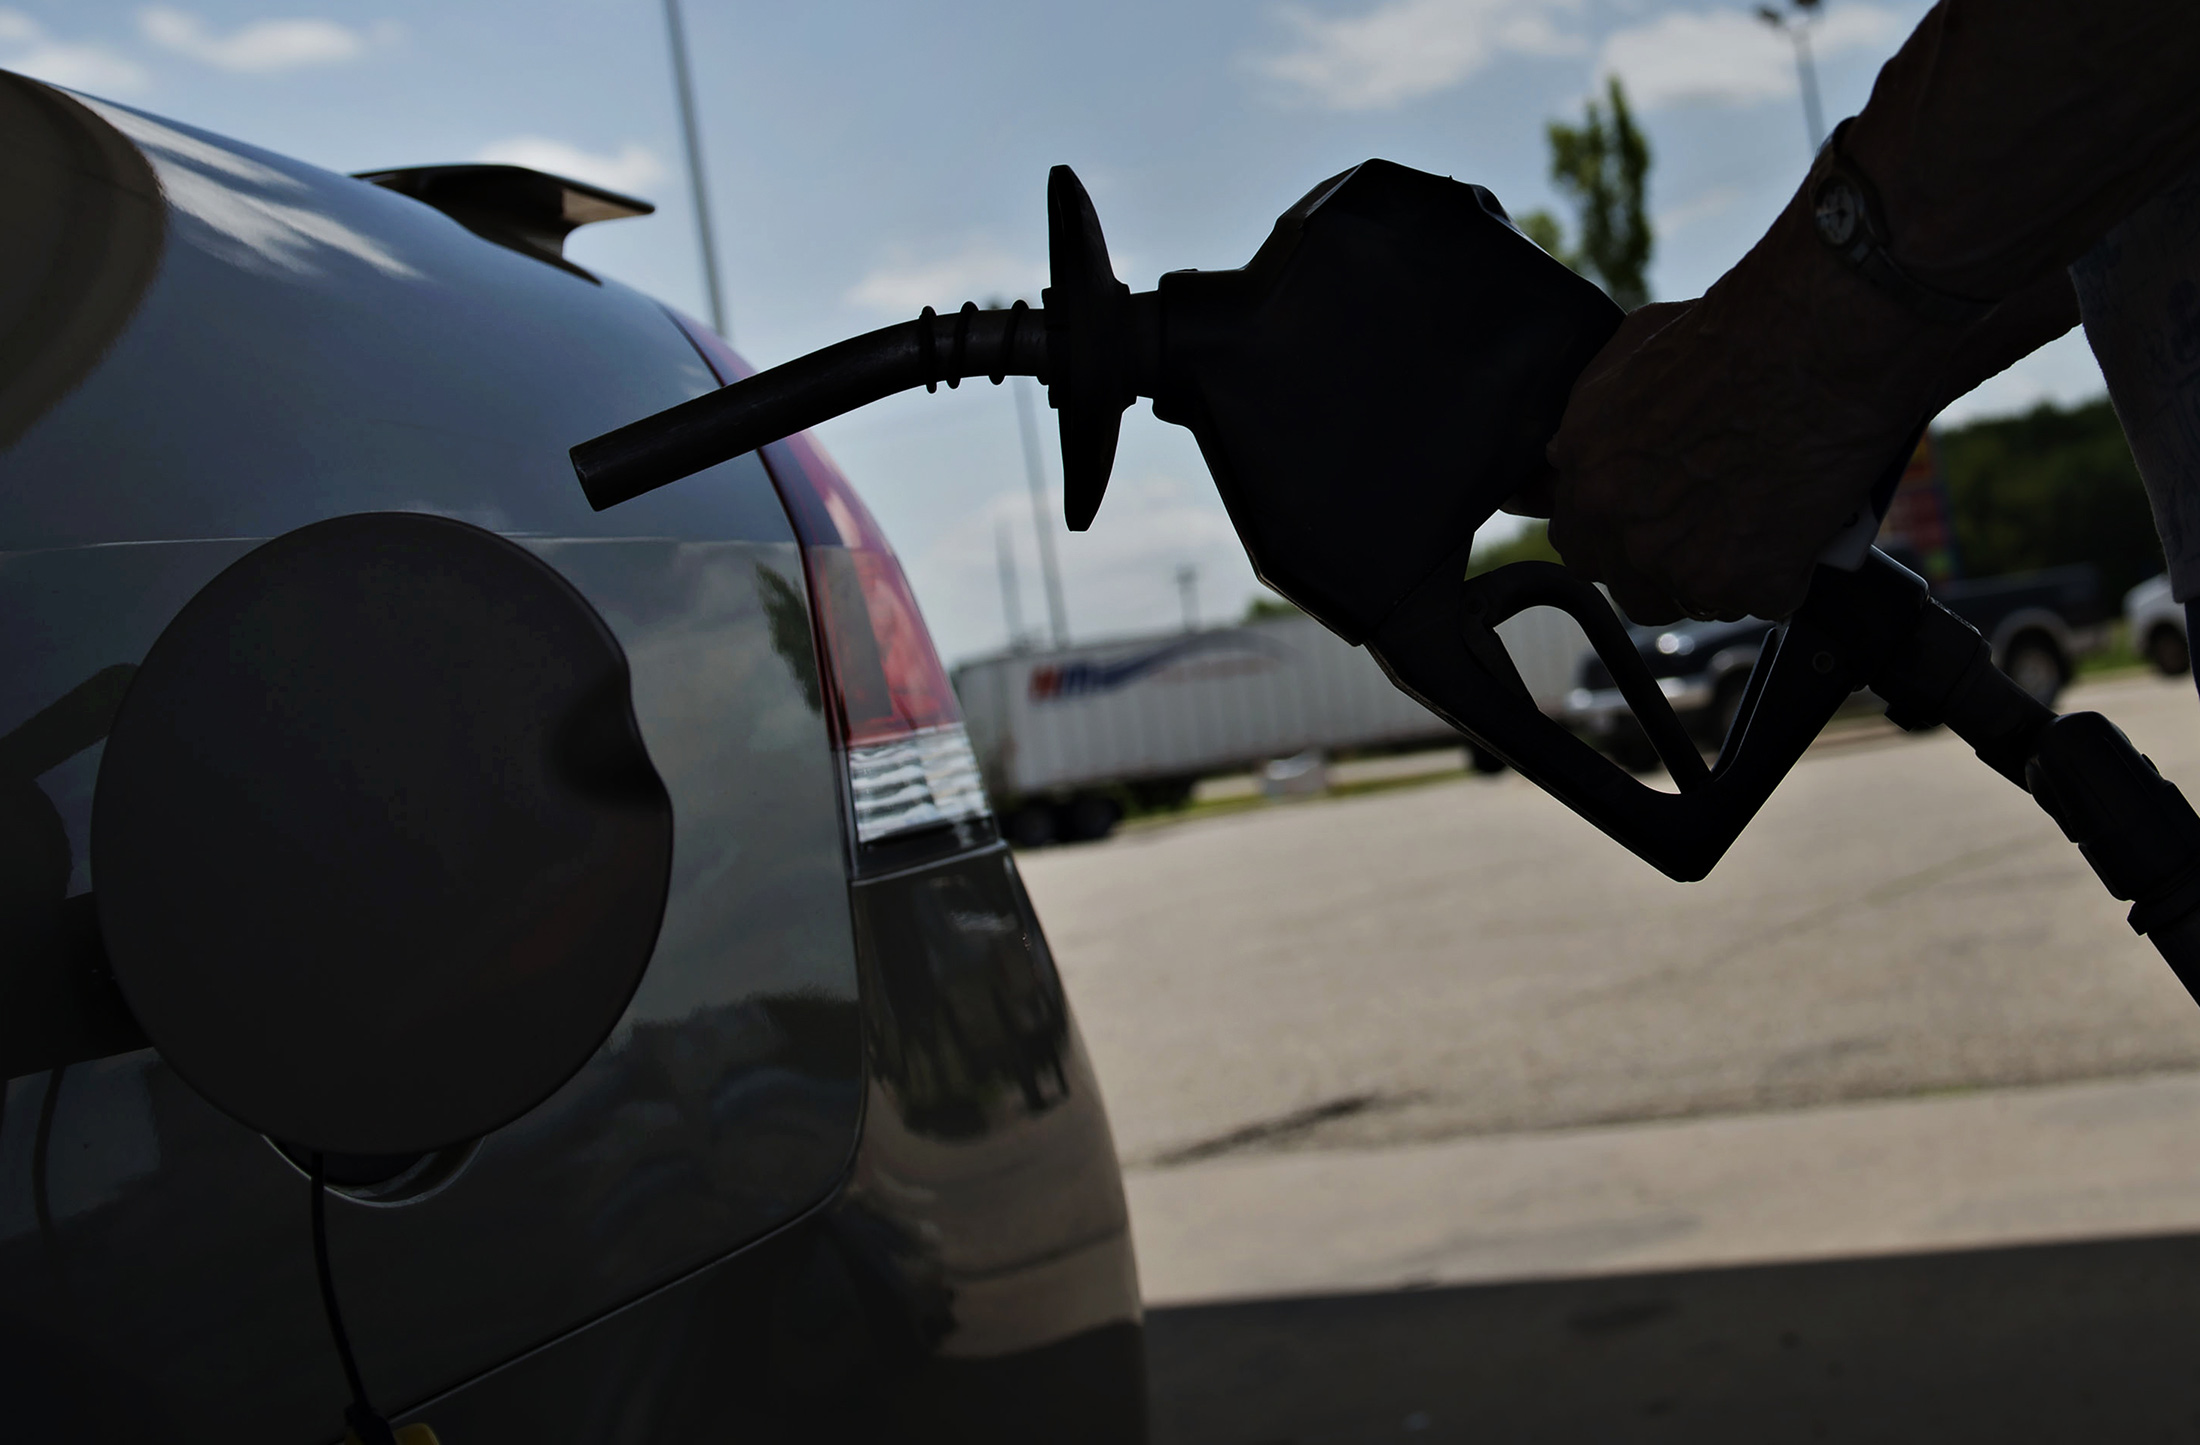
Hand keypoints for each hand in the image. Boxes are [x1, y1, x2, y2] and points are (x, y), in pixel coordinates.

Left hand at [1540, 201, 2081, 625]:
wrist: (1818, 341)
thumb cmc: (1738, 330)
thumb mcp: (1630, 351)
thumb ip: (1590, 416)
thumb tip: (1569, 454)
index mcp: (1584, 467)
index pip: (1575, 538)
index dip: (1616, 534)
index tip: (1649, 523)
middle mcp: (1618, 521)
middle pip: (1623, 583)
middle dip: (1658, 565)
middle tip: (1706, 530)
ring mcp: (1677, 561)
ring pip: (1685, 602)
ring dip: (1715, 578)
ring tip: (1755, 527)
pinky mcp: (1745, 583)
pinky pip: (1761, 600)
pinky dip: (1785, 572)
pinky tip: (1802, 526)